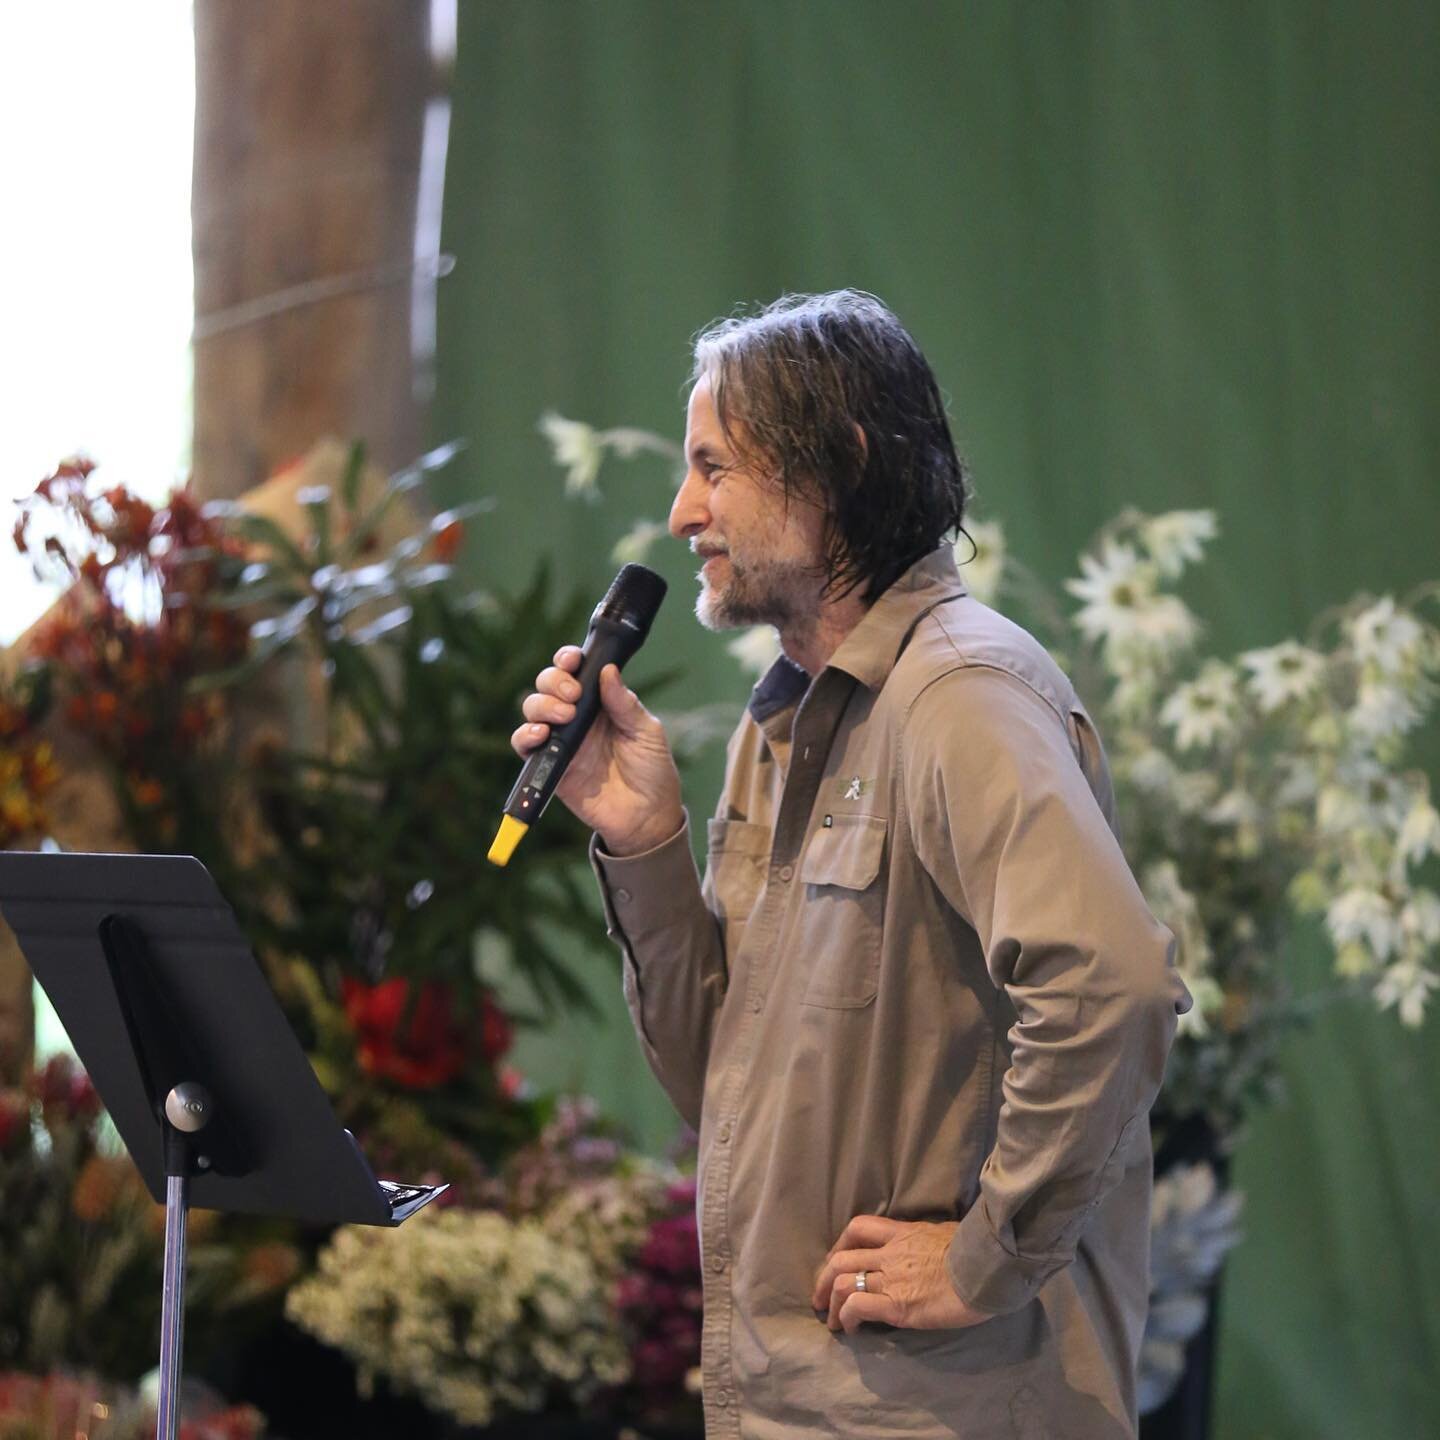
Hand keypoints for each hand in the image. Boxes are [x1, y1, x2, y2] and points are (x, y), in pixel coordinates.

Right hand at [511, 646, 682, 854]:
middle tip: (573, 695)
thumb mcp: (647, 732)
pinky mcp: (551, 766)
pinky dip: (525, 735)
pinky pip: (524, 745)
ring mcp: (562, 740)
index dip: (567, 660)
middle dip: (554, 681)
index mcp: (600, 703)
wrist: (647, 816)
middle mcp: (577, 717)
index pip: (575, 671)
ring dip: (541, 705)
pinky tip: (541, 734)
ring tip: (563, 716)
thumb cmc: (652, 771)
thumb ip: (625, 703)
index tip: (572, 660)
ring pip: (533, 709)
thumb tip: (608, 671)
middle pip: (548, 685)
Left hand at [810, 1214, 992, 1334]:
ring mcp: (892, 1280)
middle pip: (841, 1259)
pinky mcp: (898, 1306)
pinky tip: (851, 1329)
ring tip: (833, 1322)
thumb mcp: (947, 1233)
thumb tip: (934, 1247)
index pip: (859, 1227)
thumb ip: (930, 1241)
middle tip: (819, 1299)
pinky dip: (848, 1317)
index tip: (836, 1260)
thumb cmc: (977, 1251)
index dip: (841, 1244)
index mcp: (903, 1233)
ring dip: (831, 1304)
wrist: (987, 1268)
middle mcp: (890, 1254)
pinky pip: (858, 1307)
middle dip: (823, 1280)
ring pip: (843, 1283)